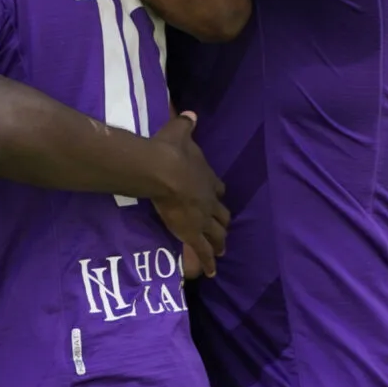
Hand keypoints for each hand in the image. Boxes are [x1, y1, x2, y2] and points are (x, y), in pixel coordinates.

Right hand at [149, 112, 229, 276]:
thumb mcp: (179, 132)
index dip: (216, 192)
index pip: (217, 188)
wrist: (164, 170)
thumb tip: (191, 113)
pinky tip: (212, 272)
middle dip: (223, 222)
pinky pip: (202, 250)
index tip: (217, 195)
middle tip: (223, 230)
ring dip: (219, 243)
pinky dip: (208, 262)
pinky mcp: (192, 232)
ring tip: (221, 251)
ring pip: (216, 235)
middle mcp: (209, 199)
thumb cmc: (170, 150)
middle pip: (221, 214)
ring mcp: (202, 218)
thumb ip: (186, 124)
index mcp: (207, 177)